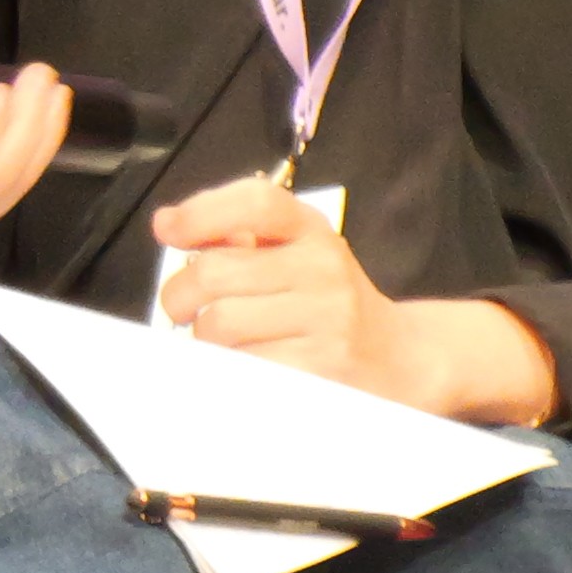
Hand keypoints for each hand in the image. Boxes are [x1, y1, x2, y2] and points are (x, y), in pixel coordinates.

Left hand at [149, 177, 559, 424]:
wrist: (403, 359)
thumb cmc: (330, 305)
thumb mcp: (296, 253)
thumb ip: (237, 235)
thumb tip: (169, 225)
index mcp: (311, 231)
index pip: (253, 202)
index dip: (199, 213)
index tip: (168, 232)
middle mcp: (323, 267)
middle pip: (214, 272)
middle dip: (179, 296)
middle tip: (183, 310)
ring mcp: (327, 318)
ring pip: (220, 324)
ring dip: (204, 341)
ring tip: (221, 342)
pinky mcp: (322, 368)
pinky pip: (244, 366)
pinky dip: (228, 369)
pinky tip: (244, 365)